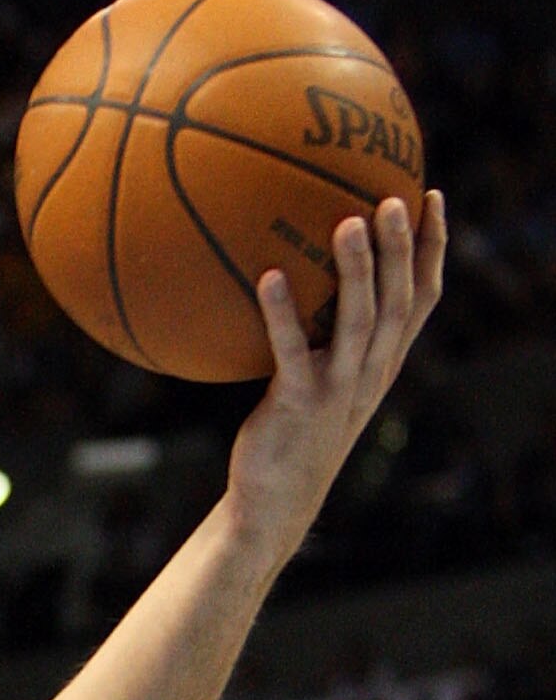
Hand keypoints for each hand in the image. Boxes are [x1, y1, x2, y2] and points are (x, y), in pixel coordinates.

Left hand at [224, 189, 445, 570]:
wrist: (274, 502)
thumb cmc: (292, 435)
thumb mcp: (321, 383)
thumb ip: (325, 338)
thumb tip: (297, 276)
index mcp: (383, 364)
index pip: (421, 299)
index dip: (431, 250)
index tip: (431, 197)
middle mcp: (370, 373)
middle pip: (399, 303)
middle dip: (403, 249)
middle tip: (395, 197)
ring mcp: (338, 389)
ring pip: (359, 322)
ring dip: (357, 270)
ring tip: (348, 220)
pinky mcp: (299, 404)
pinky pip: (292, 351)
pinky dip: (281, 313)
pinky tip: (268, 275)